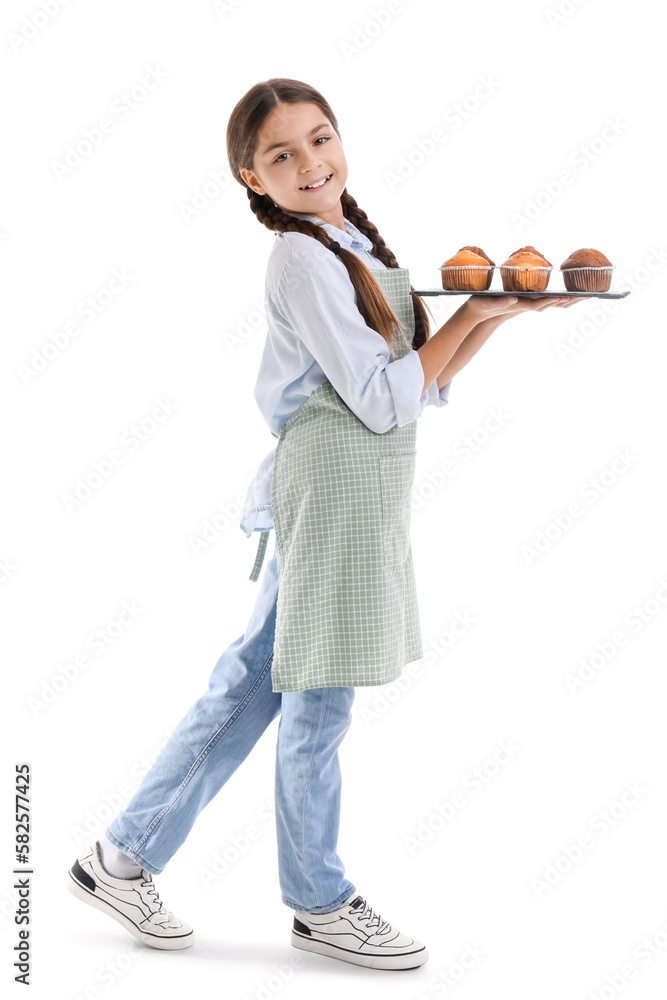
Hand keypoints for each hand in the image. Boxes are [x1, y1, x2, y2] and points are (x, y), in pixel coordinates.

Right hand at [463, 293, 584, 323]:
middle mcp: (529, 305)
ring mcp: (531, 304)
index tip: (568, 296)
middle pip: (554, 304)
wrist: (480, 312)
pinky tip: (570, 295)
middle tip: (589, 295)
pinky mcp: (530, 301)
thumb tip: (514, 300)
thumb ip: (503, 301)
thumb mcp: (490, 303)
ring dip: (570, 299)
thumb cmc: (483, 306)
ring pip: (555, 302)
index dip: (554, 300)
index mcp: (521, 305)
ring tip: (587, 294)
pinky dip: (562, 297)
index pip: (541, 303)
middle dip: (571, 300)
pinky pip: (551, 299)